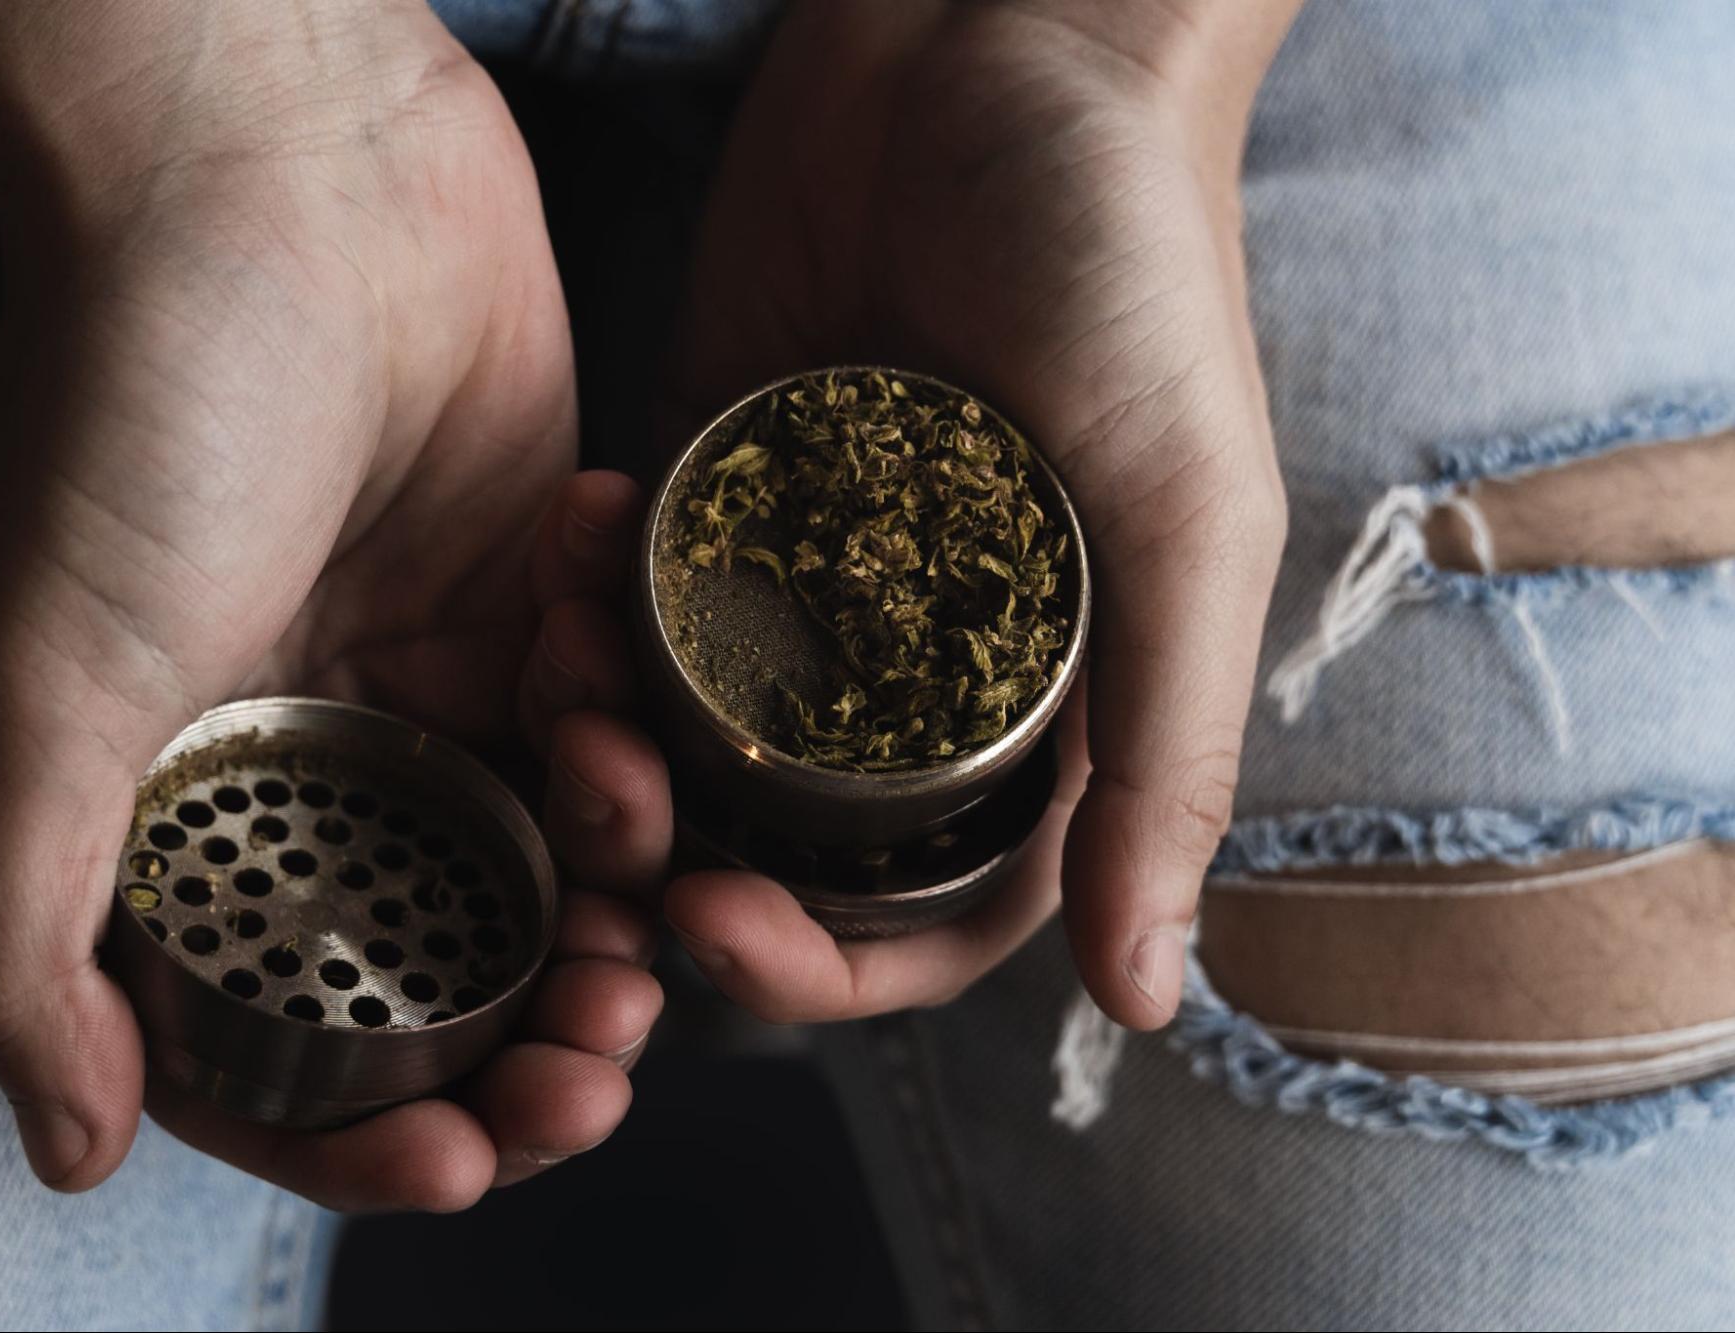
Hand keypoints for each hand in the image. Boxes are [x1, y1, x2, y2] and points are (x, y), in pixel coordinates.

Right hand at [0, 1, 660, 1201]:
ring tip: (647, 873)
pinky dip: (634, 709)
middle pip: (449, 952)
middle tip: (606, 1054)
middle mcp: (318, 742)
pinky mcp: (542, 570)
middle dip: (532, 1024)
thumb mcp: (46, 686)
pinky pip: (621, 698)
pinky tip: (614, 661)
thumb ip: (39, 926)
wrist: (275, 161)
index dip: (373, 1122)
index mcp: (195, 797)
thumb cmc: (139, 409)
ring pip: (559, 842)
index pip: (287, 1023)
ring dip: (613, 882)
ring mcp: (438, 657)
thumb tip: (72, 1149)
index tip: (473, 1158)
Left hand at [523, 1, 1294, 1028]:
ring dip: (606, 738)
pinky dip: (582, 600)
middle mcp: (915, 666)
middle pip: (777, 844)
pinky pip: (625, 593)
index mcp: (1038, 707)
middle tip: (604, 812)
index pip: (924, 911)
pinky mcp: (712, 476)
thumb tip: (1149, 1002)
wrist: (1000, 40)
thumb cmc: (1130, 267)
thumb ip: (1161, 757)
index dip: (824, 964)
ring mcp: (804, 577)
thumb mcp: (1184, 517)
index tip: (719, 923)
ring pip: (678, 735)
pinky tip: (572, 545)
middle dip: (678, 862)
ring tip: (567, 677)